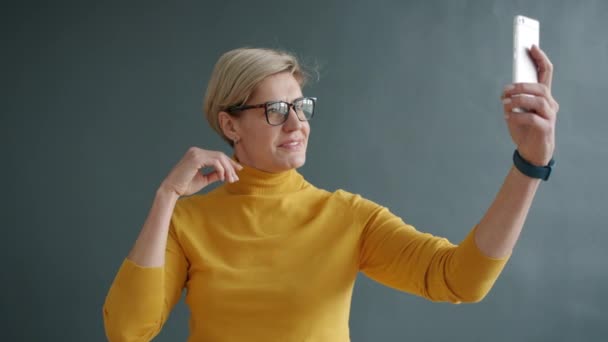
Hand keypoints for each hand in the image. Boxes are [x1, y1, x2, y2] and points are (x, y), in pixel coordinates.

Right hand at [160, 147, 242, 196]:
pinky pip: (215, 162)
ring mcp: (196, 153)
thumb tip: (226, 173)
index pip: (217, 156)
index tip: (238, 171)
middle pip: (220, 155)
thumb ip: (214, 174)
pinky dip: (221, 170)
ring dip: (227, 169)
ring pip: (219, 158)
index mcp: (197, 154)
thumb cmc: (185, 186)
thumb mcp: (204, 179)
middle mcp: (196, 151)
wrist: (172, 190)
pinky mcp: (196, 158)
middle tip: (236, 178)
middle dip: (230, 167)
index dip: (229, 163)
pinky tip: (222, 178)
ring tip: (230, 180)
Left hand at [501, 45, 558, 165]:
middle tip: (505, 91)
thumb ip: (517, 99)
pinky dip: (518, 116)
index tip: (531, 46)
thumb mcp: (518, 110)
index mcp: (544, 96)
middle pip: (541, 87)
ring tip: (505, 104)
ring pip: (538, 101)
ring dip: (518, 100)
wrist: (531, 152)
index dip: (540, 58)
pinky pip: (533, 119)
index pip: (546, 72)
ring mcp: (550, 116)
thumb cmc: (524, 129)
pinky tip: (508, 117)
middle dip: (521, 86)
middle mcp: (550, 104)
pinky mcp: (546, 129)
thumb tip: (508, 90)